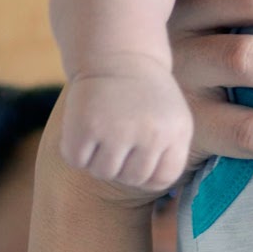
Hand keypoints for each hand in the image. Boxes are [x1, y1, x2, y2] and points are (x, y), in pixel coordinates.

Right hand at [61, 56, 191, 190]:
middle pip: (131, 178)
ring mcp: (118, 129)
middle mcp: (151, 133)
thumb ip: (171, 155)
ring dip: (97, 157)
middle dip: (121, 163)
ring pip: (103, 171)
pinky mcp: (87, 124)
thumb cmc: (147, 94)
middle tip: (117, 135)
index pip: (162, 179)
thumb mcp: (174, 120)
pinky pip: (77, 159)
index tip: (139, 152)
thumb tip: (163, 200)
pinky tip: (84, 127)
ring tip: (102, 130)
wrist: (118, 51)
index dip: (147, 172)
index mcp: (177, 133)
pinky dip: (75, 149)